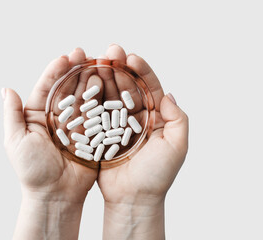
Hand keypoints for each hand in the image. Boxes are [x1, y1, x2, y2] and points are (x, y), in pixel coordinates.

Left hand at [2, 48, 96, 239]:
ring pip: (85, 99)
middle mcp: (58, 118)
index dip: (56, 71)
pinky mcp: (92, 136)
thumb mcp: (15, 141)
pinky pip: (98, 116)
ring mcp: (77, 126)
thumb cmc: (32, 171)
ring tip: (99, 66)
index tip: (66, 57)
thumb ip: (12, 115)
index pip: (47, 87)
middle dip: (77, 71)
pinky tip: (110, 87)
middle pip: (68, 89)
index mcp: (38, 116)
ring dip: (91, 81)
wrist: (55, 195)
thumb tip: (6, 89)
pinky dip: (104, 101)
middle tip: (87, 55)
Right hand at [97, 45, 188, 239]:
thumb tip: (168, 94)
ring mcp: (117, 126)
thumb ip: (177, 119)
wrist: (133, 199)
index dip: (141, 71)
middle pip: (127, 88)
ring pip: (110, 97)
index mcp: (155, 119)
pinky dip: (91, 100)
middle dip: (120, 69)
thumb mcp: (176, 147)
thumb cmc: (157, 176)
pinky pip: (96, 114)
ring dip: (104, 79)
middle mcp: (136, 119)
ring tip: (95, 63)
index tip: (131, 58)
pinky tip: (85, 85)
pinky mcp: (101, 135)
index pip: (149, 88)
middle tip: (110, 52)